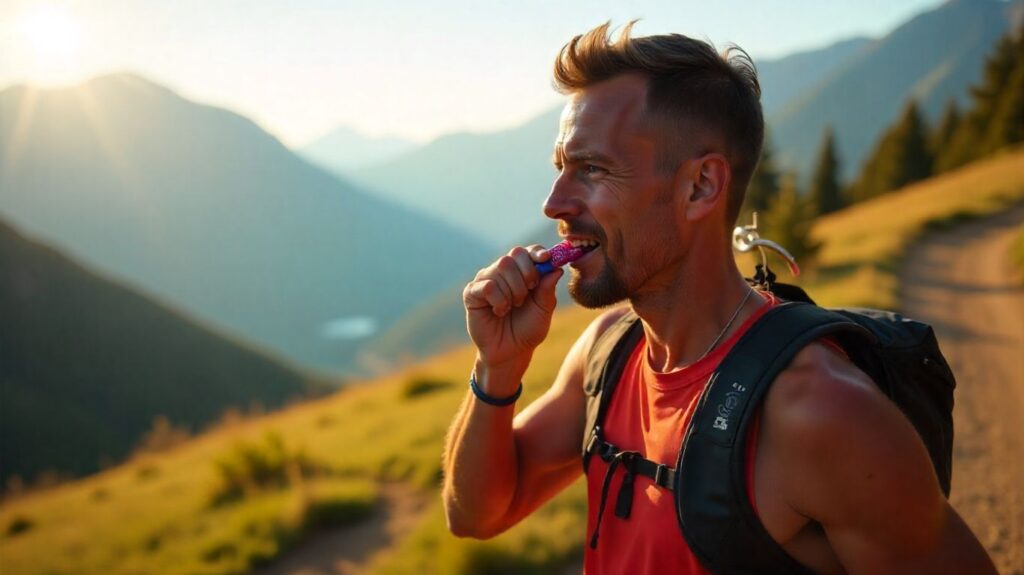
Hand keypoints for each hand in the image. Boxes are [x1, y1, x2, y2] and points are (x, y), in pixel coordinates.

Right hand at [463, 245, 563, 374]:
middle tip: (529, 293)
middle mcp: (503, 272)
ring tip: (512, 307)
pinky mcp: (472, 292)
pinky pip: (488, 285)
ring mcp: (486, 280)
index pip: (528, 251)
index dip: (537, 252)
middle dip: (527, 274)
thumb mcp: (544, 310)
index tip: (546, 258)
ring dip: (513, 291)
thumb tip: (556, 268)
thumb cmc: (528, 329)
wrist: (510, 352)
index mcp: (522, 271)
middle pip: (514, 255)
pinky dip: (499, 300)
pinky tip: (498, 312)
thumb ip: (548, 289)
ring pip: (501, 267)